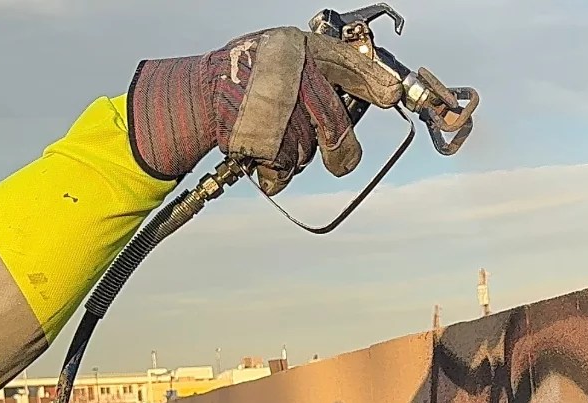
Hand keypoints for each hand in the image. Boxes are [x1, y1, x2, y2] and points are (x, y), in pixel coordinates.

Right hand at [129, 29, 403, 195]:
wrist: (197, 97)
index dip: (373, 81)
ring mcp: (276, 107)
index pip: (347, 63)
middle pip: (333, 123)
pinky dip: (274, 170)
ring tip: (272, 139)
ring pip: (306, 149)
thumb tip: (377, 90)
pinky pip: (283, 167)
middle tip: (342, 162)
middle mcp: (291, 74)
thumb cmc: (243, 78)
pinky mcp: (260, 138)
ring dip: (294, 154)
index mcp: (298, 48)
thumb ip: (321, 71)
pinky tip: (260, 153)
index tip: (390, 95)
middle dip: (341, 150)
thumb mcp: (281, 58)